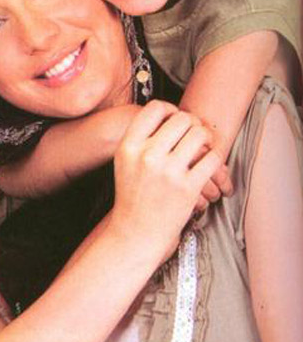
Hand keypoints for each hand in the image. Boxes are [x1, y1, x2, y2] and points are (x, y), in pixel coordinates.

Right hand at [111, 101, 221, 256]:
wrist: (135, 233)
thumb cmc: (133, 194)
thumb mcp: (126, 161)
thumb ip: (142, 136)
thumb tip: (170, 112)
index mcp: (129, 146)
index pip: (156, 108)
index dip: (170, 109)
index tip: (175, 119)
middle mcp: (147, 156)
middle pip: (182, 118)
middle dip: (192, 123)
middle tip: (193, 133)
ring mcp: (168, 172)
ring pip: (200, 134)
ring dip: (206, 137)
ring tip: (204, 146)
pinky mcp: (188, 188)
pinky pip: (213, 158)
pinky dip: (215, 157)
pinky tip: (209, 163)